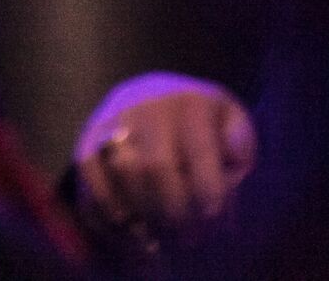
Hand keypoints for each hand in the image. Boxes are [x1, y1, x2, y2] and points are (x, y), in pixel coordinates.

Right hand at [73, 72, 255, 242]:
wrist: (153, 93)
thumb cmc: (200, 120)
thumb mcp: (231, 119)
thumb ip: (240, 140)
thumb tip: (231, 154)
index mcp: (190, 104)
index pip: (198, 154)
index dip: (207, 192)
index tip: (213, 216)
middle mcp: (148, 107)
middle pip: (155, 167)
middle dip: (173, 210)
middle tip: (188, 236)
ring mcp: (113, 119)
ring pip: (121, 171)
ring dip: (142, 210)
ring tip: (161, 233)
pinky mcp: (89, 133)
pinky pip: (88, 169)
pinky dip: (104, 199)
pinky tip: (125, 220)